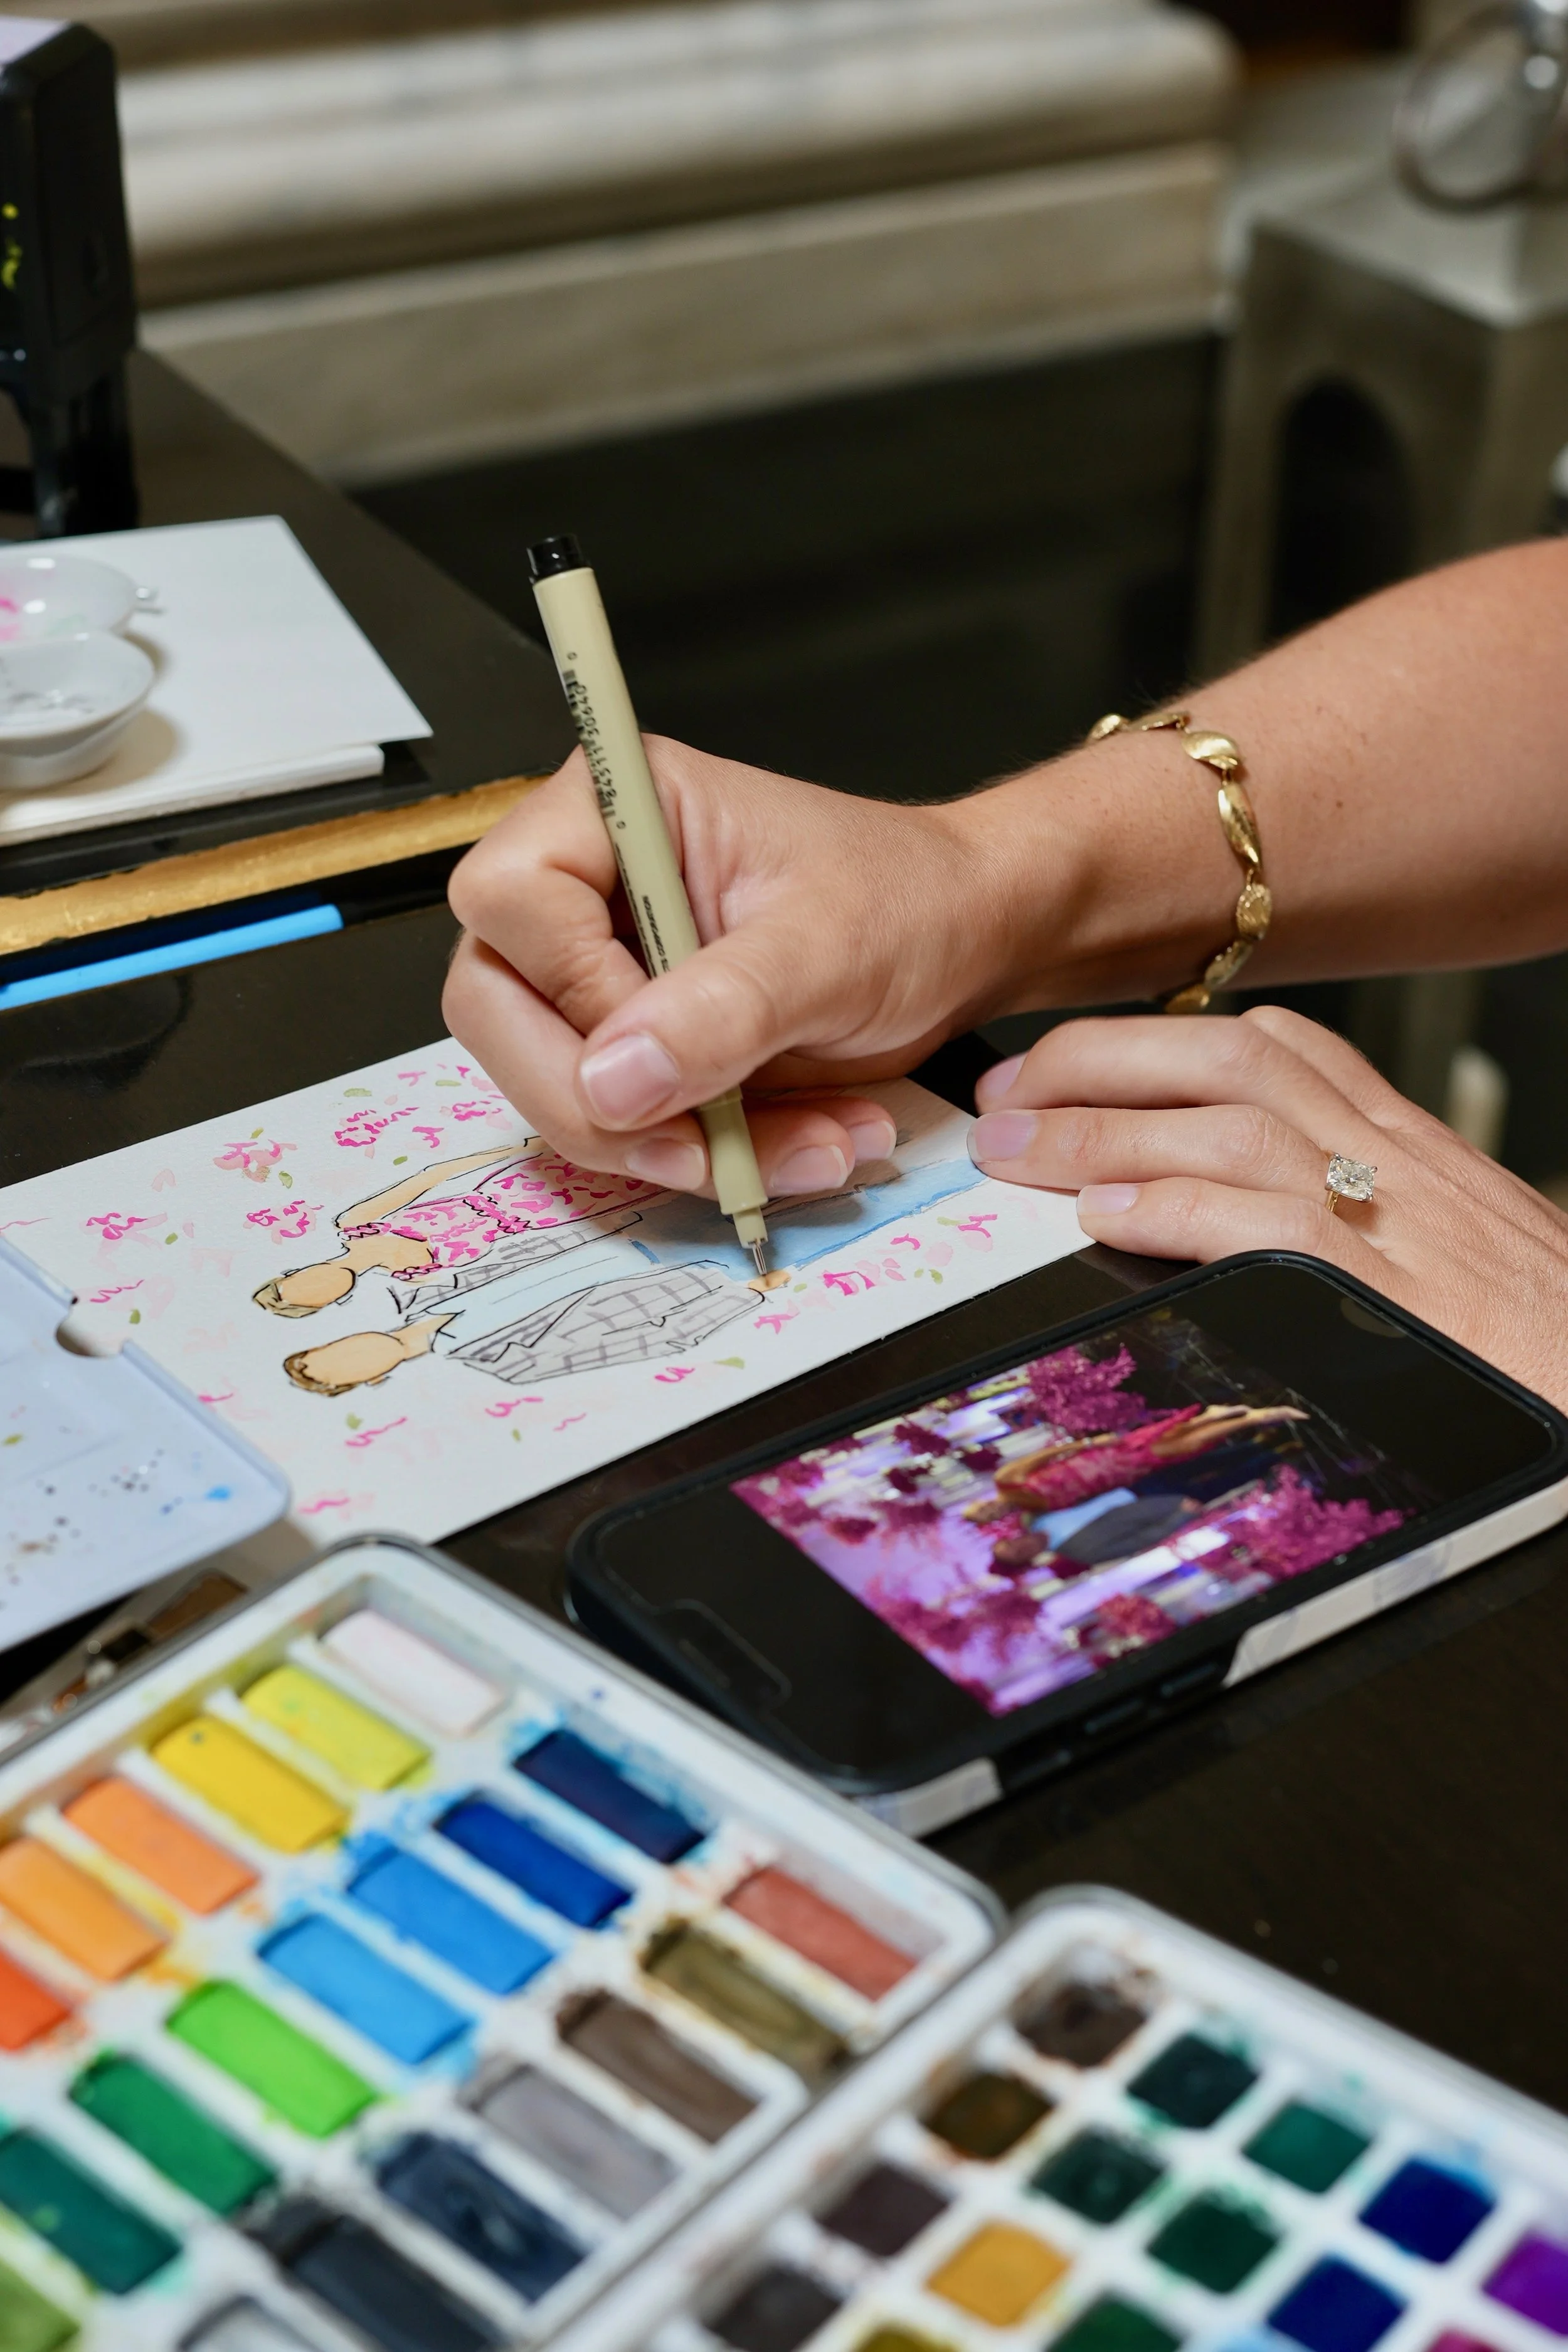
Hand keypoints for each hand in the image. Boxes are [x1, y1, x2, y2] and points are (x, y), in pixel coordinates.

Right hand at [445, 737, 1013, 1197]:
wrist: (963, 941)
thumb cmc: (907, 900)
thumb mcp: (828, 949)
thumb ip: (720, 1008)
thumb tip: (613, 1080)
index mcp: (616, 808)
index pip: (510, 900)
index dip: (572, 988)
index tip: (665, 1039)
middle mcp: (587, 884)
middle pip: (495, 1007)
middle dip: (601, 1104)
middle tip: (706, 1148)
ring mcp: (599, 970)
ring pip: (553, 1085)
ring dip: (670, 1146)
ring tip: (805, 1144)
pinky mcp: (632, 1045)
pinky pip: (616, 1125)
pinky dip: (702, 1159)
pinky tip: (795, 1145)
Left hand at [968, 1004, 1567, 1409]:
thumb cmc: (1533, 1337)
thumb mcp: (1447, 1247)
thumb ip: (1354, 1211)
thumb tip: (1224, 1208)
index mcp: (1406, 1144)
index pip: (1273, 1048)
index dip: (1154, 1043)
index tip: (1070, 1064)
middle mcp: (1395, 1159)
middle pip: (1228, 1060)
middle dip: (1101, 1063)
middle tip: (1007, 1099)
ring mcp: (1395, 1216)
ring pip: (1229, 1122)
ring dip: (1106, 1128)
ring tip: (1018, 1152)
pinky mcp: (1387, 1288)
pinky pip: (1264, 1219)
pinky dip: (1175, 1206)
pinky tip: (1104, 1215)